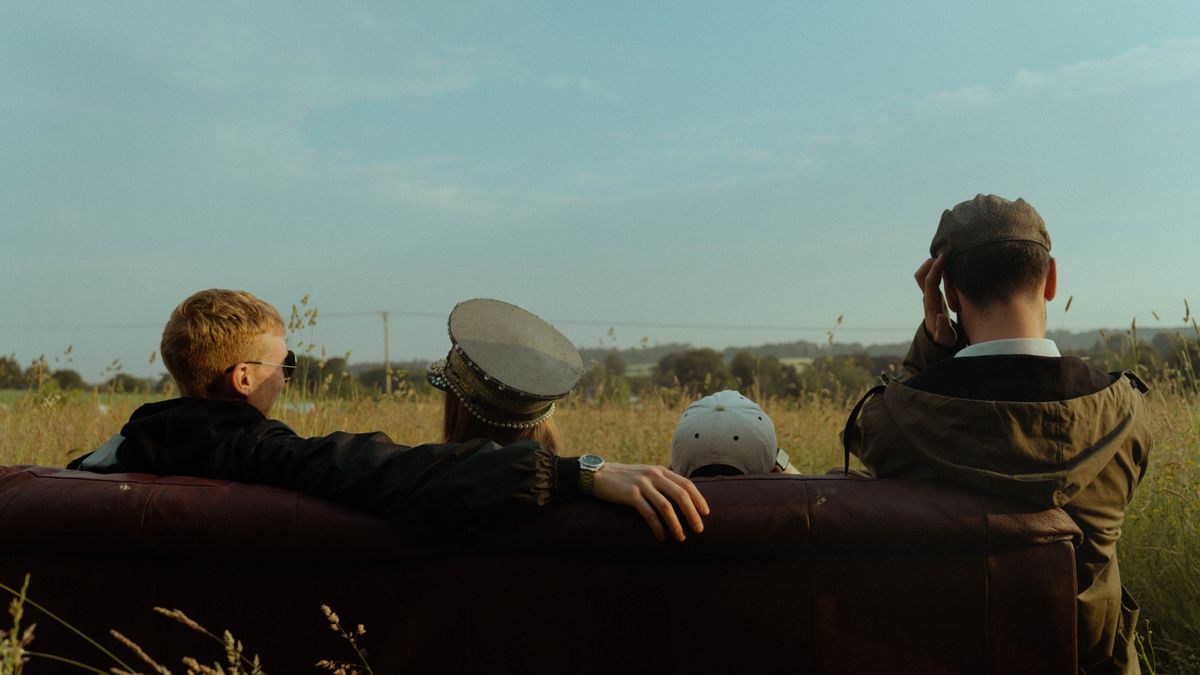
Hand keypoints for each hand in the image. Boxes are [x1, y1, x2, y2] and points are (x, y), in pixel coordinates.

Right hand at [592, 463, 709, 541]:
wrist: (598, 476)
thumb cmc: (624, 479)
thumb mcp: (645, 474)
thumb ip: (661, 481)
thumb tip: (681, 496)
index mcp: (660, 470)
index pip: (686, 484)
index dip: (698, 499)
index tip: (706, 513)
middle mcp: (653, 475)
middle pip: (680, 495)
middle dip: (692, 514)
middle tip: (699, 529)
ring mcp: (642, 484)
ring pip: (666, 506)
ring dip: (676, 524)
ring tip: (681, 538)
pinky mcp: (630, 495)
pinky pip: (649, 513)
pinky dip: (657, 527)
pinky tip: (661, 537)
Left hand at [915, 256, 956, 347]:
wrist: (938, 340)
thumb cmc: (944, 338)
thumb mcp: (945, 337)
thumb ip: (943, 328)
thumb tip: (940, 317)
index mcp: (931, 304)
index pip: (930, 282)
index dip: (935, 269)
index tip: (943, 257)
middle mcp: (927, 297)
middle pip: (921, 275)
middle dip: (930, 263)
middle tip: (945, 255)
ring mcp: (929, 295)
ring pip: (924, 275)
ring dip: (933, 266)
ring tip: (948, 259)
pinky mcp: (933, 294)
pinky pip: (931, 278)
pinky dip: (938, 270)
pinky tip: (949, 266)